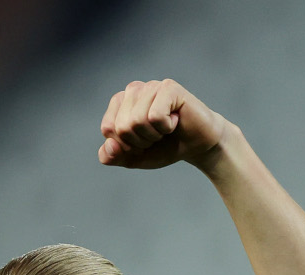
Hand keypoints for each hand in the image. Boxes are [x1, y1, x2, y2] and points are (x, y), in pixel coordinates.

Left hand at [97, 79, 227, 170]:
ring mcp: (151, 86)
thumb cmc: (164, 147)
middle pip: (122, 126)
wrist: (196, 146)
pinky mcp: (169, 88)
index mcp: (119, 102)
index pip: (108, 128)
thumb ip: (112, 157)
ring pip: (137, 121)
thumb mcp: (133, 158)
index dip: (126, 144)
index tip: (143, 140)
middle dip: (141, 141)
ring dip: (154, 135)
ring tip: (166, 128)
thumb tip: (109, 144)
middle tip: (157, 135)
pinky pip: (155, 116)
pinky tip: (175, 120)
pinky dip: (166, 127)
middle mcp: (133, 89)